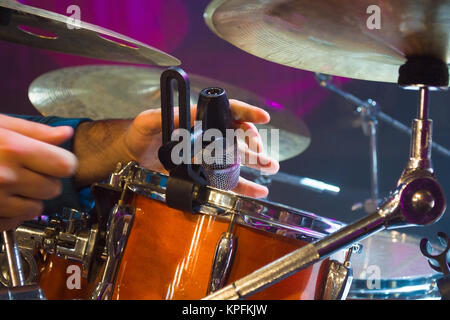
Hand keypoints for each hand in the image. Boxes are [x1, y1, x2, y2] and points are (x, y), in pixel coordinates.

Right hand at [0, 115, 77, 230]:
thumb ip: (34, 131)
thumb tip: (64, 134)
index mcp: (15, 149)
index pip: (66, 165)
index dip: (63, 163)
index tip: (56, 161)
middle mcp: (7, 176)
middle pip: (54, 188)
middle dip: (45, 180)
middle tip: (25, 171)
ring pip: (37, 208)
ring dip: (29, 199)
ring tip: (11, 185)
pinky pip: (15, 222)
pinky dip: (11, 214)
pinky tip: (1, 199)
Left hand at [121, 100, 279, 197]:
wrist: (133, 155)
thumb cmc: (140, 133)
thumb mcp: (147, 121)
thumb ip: (162, 117)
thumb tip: (181, 116)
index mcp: (198, 118)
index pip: (227, 111)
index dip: (246, 113)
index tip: (263, 118)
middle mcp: (208, 135)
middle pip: (237, 136)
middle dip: (253, 142)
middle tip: (261, 153)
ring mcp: (208, 155)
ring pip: (237, 157)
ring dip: (256, 162)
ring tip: (271, 167)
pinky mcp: (205, 173)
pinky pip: (227, 180)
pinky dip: (244, 186)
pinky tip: (259, 190)